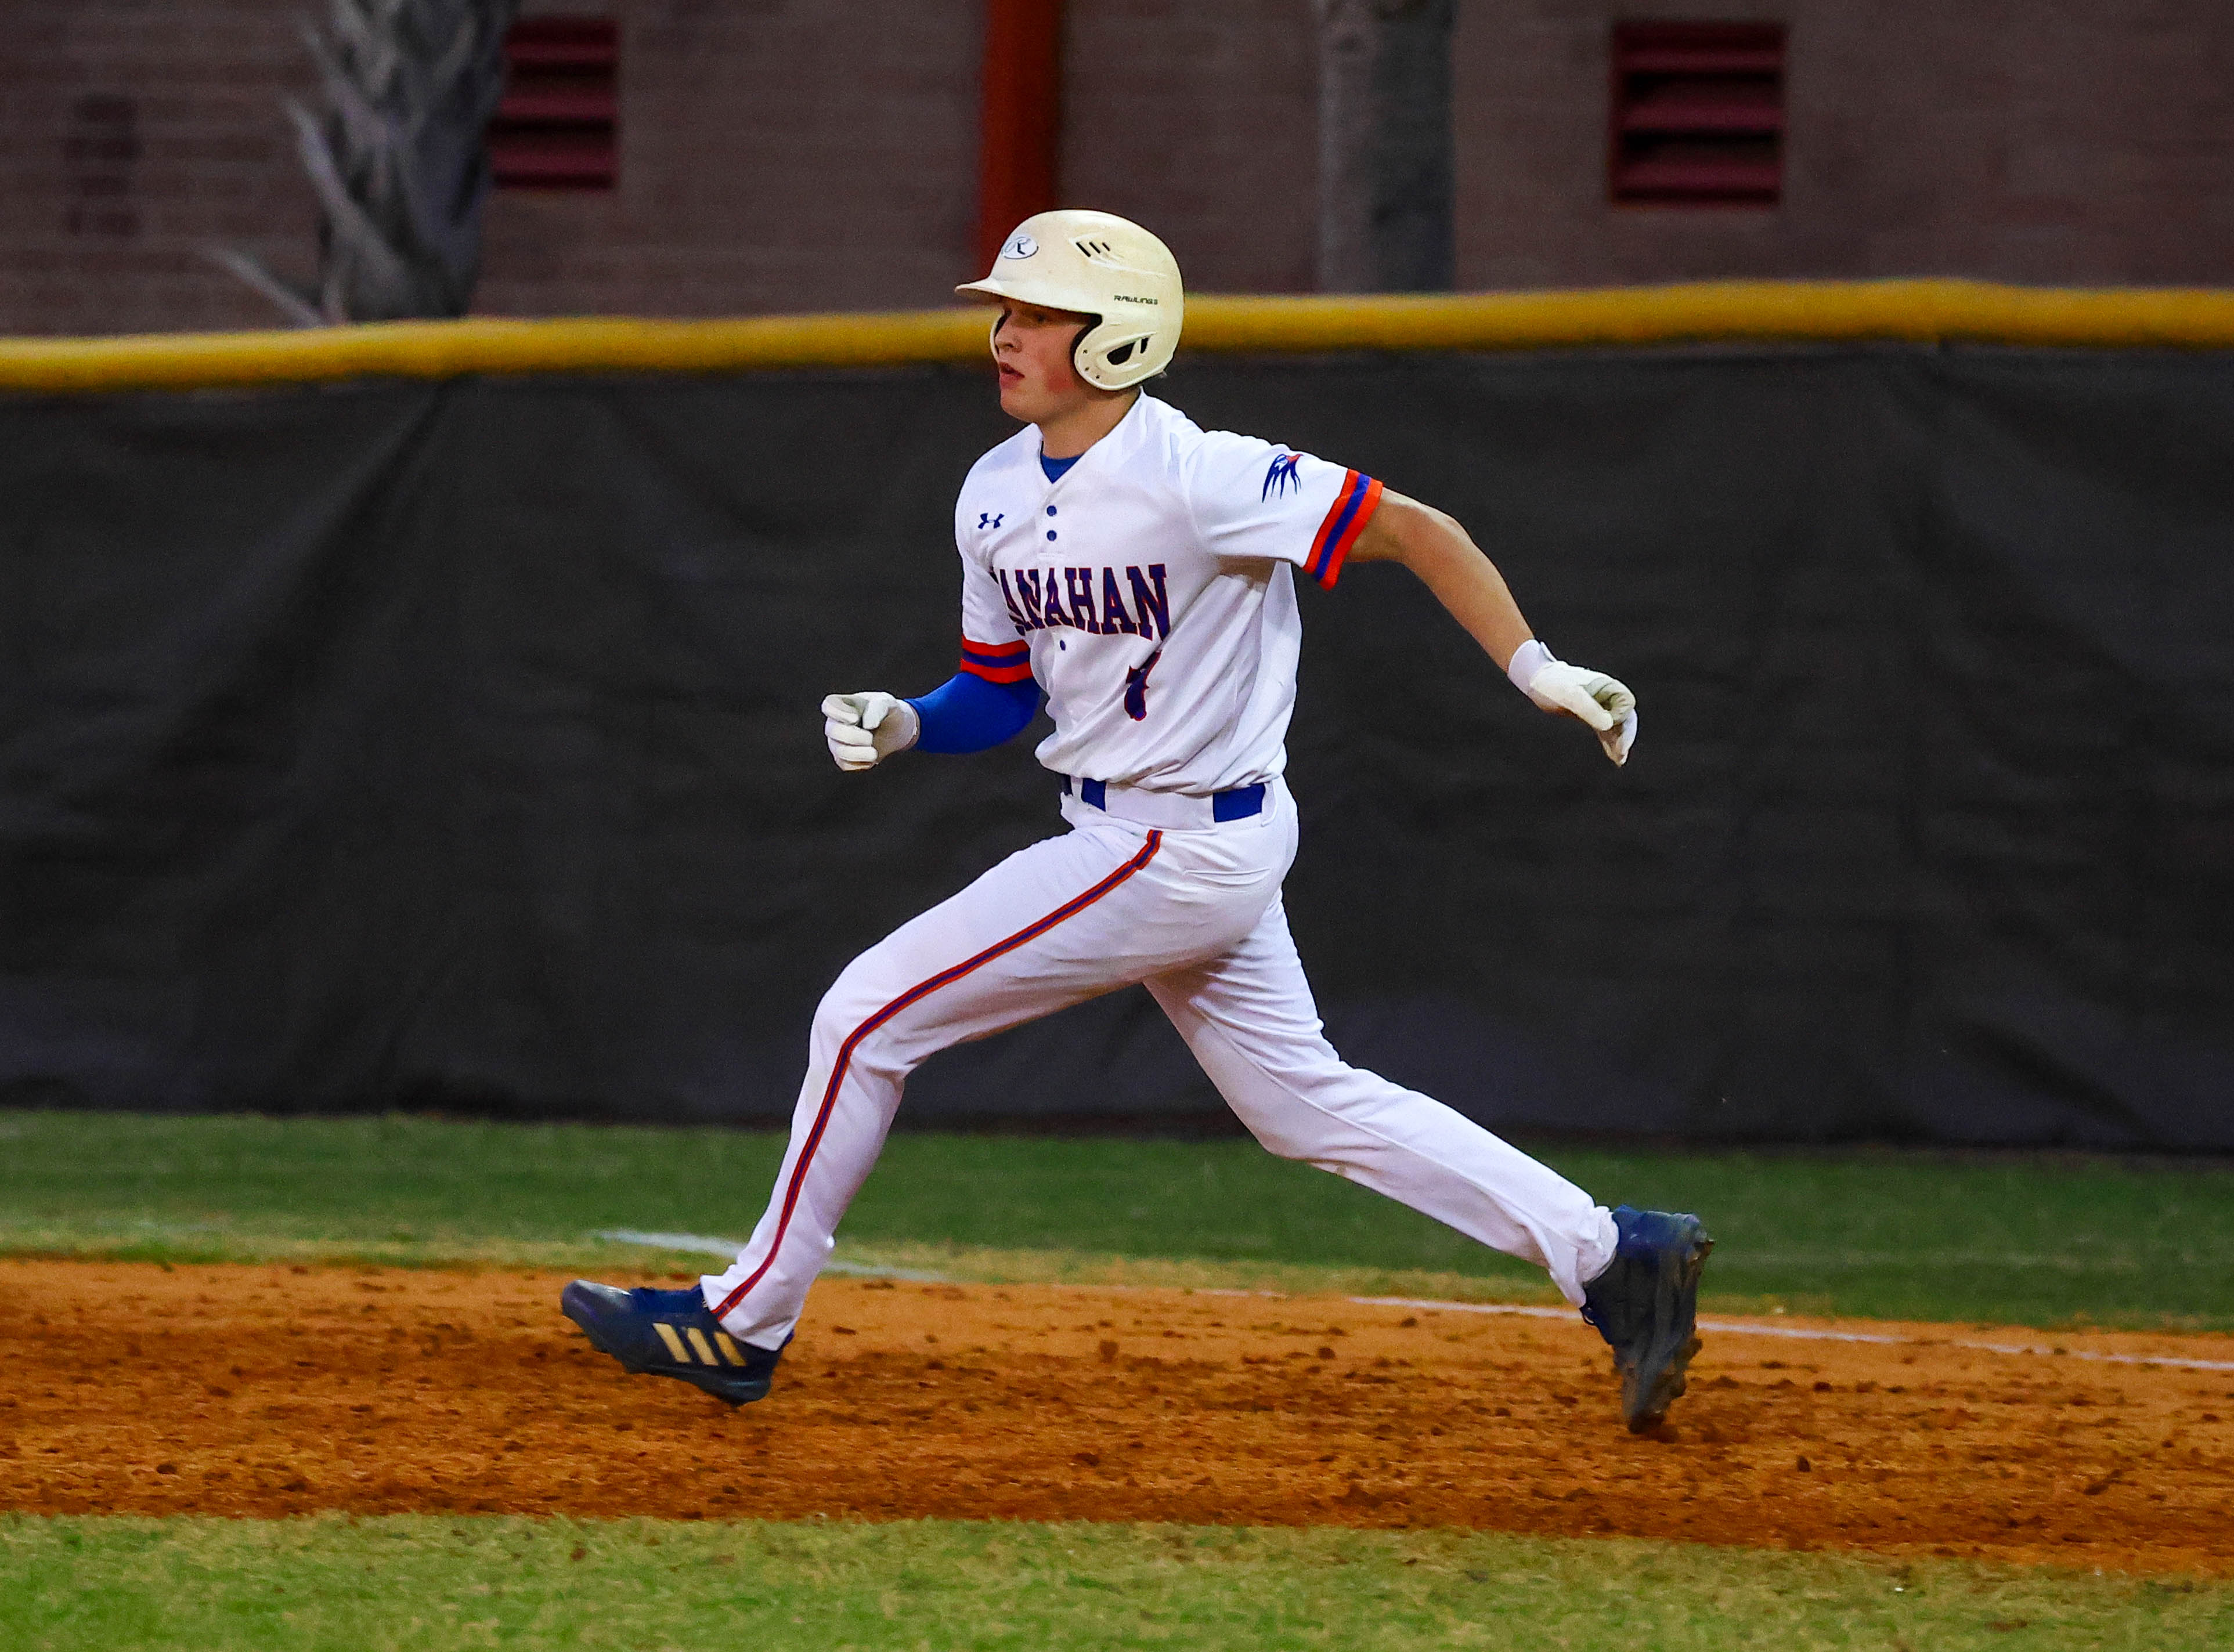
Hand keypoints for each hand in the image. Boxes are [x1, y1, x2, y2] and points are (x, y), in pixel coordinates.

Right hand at [822, 691, 919, 770]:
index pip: (829, 706)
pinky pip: (846, 765)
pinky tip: (872, 760)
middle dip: (852, 736)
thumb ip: (878, 707)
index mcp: (842, 704)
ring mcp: (837, 742)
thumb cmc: (887, 712)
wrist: (895, 730)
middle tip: (869, 738)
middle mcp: (835, 723)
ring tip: (874, 753)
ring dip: (858, 753)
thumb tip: (868, 725)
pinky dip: (860, 764)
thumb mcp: (887, 702)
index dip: (839, 714)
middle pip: (832, 731)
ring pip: (839, 751)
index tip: (855, 718)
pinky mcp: (844, 759)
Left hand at [1509, 645, 1638, 766]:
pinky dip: (1609, 741)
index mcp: (1607, 686)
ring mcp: (1600, 705)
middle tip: (1621, 754)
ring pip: (1617, 725)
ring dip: (1619, 742)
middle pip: (1625, 716)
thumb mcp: (1570, 696)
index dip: (1623, 719)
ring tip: (1619, 760)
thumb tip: (1608, 725)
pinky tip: (1612, 754)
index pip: (1626, 704)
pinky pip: (1605, 729)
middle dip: (1625, 735)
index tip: (1611, 731)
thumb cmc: (1553, 684)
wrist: (1537, 680)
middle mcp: (1608, 695)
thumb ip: (1589, 709)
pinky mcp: (1591, 714)